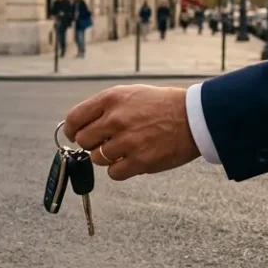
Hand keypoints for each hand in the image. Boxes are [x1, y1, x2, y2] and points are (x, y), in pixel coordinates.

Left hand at [62, 85, 200, 180]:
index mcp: (111, 99)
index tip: (74, 135)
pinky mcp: (141, 161)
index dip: (71, 130)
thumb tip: (77, 127)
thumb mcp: (129, 94)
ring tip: (125, 149)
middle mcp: (116, 119)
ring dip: (107, 157)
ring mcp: (128, 141)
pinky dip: (119, 170)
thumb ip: (103, 108)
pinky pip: (114, 173)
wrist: (196, 117)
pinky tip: (132, 160)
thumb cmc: (161, 105)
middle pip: (83, 140)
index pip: (74, 119)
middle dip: (91, 143)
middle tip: (105, 142)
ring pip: (97, 158)